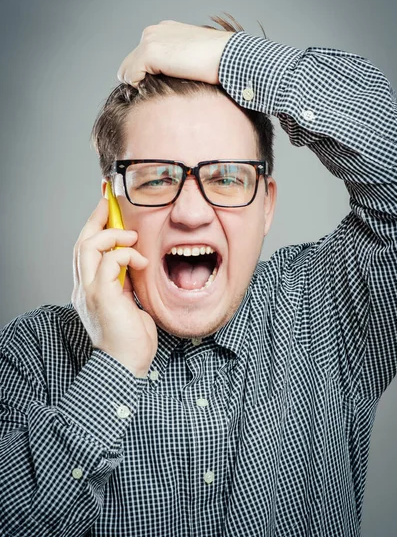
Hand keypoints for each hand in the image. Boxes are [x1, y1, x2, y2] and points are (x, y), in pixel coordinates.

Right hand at [72, 198, 156, 377]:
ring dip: (113, 235)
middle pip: (81, 242)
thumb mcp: (128, 302)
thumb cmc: (131, 339)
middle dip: (97, 219)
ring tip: (133, 237)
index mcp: (89, 289)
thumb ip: (124, 282)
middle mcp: (83, 288)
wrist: (126, 366)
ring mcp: (89, 291)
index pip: (85, 250)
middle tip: (112, 204)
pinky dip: (126, 254)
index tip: (106, 208)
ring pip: (88, 246)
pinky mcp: (101, 295)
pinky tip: (140, 260)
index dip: (95, 227)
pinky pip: (109, 260)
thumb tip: (132, 263)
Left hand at [117, 20, 233, 85]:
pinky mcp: (149, 52)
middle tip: (160, 93)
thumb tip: (167, 82)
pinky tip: (162, 88)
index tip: (163, 88)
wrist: (229, 57)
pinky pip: (131, 78)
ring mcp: (150, 41)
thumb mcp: (194, 59)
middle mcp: (153, 32)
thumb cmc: (220, 63)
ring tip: (162, 91)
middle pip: (129, 65)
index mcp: (164, 31)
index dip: (148, 76)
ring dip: (141, 85)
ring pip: (126, 72)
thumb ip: (177, 64)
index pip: (140, 58)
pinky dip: (142, 88)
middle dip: (140, 81)